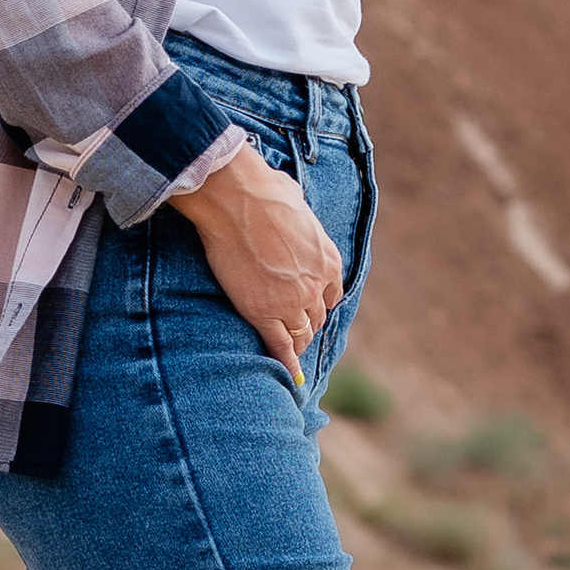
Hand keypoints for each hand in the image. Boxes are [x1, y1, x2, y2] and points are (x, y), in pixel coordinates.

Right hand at [178, 143, 344, 378]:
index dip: (318, 302)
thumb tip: (287, 199)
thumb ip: (297, 215)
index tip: (310, 306)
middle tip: (296, 330)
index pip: (330, 294)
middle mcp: (316, 286)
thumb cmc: (263, 191)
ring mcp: (291, 303)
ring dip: (296, 342)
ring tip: (290, 352)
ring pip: (300, 334)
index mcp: (329, 260)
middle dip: (307, 323)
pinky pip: (280, 347)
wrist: (238, 200)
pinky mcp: (264, 314)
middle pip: (316, 317)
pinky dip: (287, 365)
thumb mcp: (297, 201)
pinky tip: (291, 377)